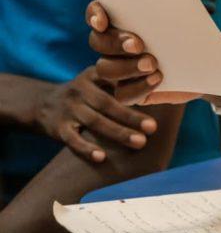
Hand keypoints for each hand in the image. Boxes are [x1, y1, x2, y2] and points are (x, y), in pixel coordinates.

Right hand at [34, 66, 156, 162]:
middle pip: (108, 103)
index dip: (136, 76)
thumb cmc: (87, 93)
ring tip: (140, 142)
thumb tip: (165, 85)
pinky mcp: (58, 127)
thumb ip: (123, 81)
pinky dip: (86, 149)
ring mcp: (69, 108)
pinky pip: (72, 139)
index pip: (116, 75)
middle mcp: (81, 89)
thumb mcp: (99, 79)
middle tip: (153, 127)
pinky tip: (101, 157)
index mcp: (94, 74)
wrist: (44, 104)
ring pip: (95, 122)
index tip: (158, 77)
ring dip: (118, 133)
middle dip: (132, 116)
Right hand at [86, 1, 220, 106]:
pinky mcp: (131, 91)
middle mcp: (115, 43)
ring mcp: (120, 68)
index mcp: (124, 19)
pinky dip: (138, 87)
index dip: (94, 15)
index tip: (103, 21)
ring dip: (126, 67)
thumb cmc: (197, 34)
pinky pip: (123, 94)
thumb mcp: (192, 17)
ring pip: (105, 68)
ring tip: (153, 64)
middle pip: (98, 41)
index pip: (95, 12)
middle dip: (115, 43)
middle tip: (138, 44)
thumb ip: (178, 5)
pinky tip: (158, 79)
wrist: (210, 65)